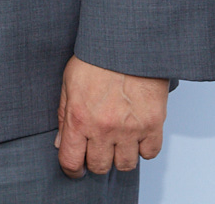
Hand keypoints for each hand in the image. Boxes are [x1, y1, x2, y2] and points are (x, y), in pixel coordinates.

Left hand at [55, 55, 168, 176]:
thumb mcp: (68, 83)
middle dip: (95, 162)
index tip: (74, 168)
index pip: (71, 160)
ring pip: (125, 165)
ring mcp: (130, 129)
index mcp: (79, 118)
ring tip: (116, 142)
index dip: (71, 169)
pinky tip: (136, 137)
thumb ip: (64, 116)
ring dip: (119, 157)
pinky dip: (143, 149)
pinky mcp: (153, 124)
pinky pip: (150, 153)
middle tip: (96, 150)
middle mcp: (104, 128)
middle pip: (99, 166)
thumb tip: (61, 142)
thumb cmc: (96, 59)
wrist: (127, 44)